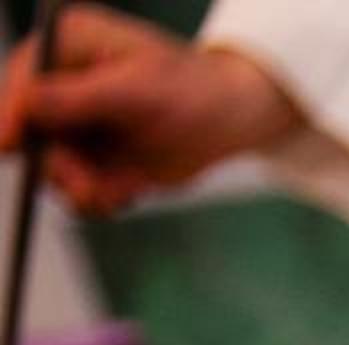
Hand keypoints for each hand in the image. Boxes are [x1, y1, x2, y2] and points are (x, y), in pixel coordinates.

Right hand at [0, 5, 303, 216]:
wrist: (230, 120)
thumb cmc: (192, 90)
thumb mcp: (137, 89)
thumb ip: (78, 98)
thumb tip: (25, 103)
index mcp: (64, 45)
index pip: (21, 83)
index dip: (11, 117)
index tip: (11, 146)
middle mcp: (58, 82)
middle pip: (29, 132)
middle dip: (59, 165)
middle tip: (92, 187)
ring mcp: (71, 121)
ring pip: (51, 167)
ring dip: (83, 187)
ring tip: (125, 189)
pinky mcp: (88, 154)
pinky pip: (77, 187)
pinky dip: (101, 197)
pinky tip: (131, 190)